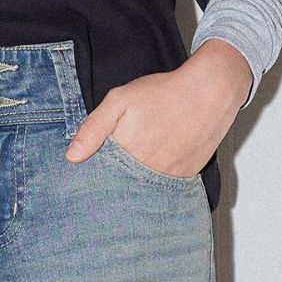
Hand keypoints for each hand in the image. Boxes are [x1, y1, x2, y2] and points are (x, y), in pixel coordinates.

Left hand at [62, 42, 251, 177]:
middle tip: (109, 177)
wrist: (209, 91)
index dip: (93, 177)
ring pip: (143, 190)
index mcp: (125, 154)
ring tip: (132, 172)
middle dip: (113, 185)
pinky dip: (156, 184)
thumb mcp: (120, 99)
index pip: (101, 178)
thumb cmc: (163, 92)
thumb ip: (93, 128)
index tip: (85, 179)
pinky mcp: (184, 177)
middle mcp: (146, 170)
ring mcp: (167, 176)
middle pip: (121, 188)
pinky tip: (152, 170)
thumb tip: (71, 157)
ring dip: (135, 185)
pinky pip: (165, 188)